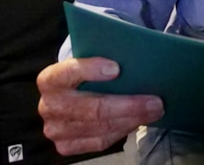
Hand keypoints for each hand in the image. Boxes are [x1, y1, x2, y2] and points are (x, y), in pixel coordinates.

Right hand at [37, 57, 164, 155]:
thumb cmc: (86, 73)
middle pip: (91, 108)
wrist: (71, 95)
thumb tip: (135, 58)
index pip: (68, 72)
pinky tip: (137, 121)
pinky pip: (100, 141)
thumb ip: (103, 58)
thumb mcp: (88, 61)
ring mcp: (56, 129)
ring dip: (131, 119)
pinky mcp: (66, 146)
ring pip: (100, 127)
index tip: (117, 68)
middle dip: (128, 105)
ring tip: (154, 111)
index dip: (91, 70)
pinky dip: (123, 130)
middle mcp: (48, 106)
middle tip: (155, 100)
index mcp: (50, 79)